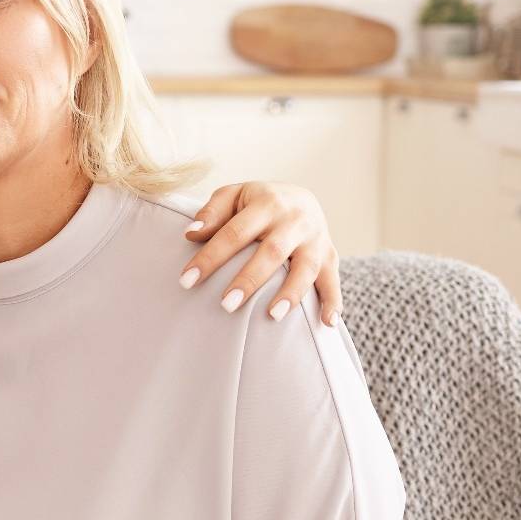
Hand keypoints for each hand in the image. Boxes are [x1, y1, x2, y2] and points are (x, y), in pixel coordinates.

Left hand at [177, 181, 342, 326]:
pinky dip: (333, 302)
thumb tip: (191, 232)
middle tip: (226, 305)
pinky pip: (333, 280)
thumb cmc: (257, 202)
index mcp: (267, 203)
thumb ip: (213, 212)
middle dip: (249, 279)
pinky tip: (326, 323)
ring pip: (306, 268)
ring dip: (291, 293)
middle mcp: (295, 220)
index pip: (235, 232)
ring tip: (272, 316)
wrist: (301, 198)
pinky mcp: (329, 256)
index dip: (211, 257)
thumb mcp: (234, 195)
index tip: (187, 280)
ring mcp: (316, 239)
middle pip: (272, 251)